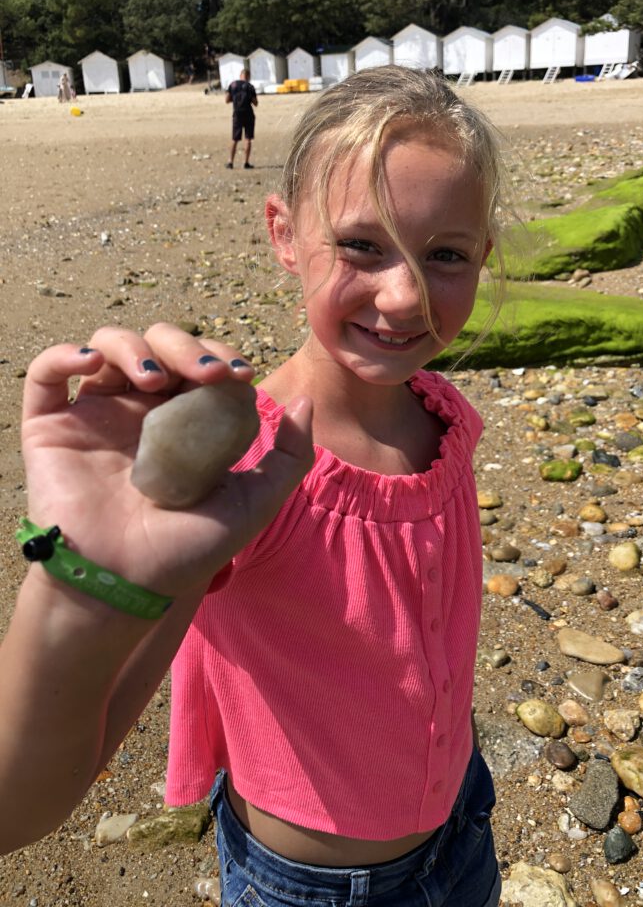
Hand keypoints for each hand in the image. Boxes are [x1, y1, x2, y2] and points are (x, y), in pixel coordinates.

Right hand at [21, 324, 313, 598]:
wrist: (128, 585)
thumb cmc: (188, 550)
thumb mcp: (255, 502)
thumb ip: (291, 456)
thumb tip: (307, 401)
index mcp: (181, 420)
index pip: (197, 362)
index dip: (218, 354)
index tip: (239, 375)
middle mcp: (137, 410)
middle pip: (157, 345)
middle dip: (185, 346)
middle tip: (207, 373)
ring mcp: (93, 415)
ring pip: (107, 346)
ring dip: (134, 346)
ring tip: (154, 380)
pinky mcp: (50, 427)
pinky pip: (46, 375)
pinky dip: (64, 354)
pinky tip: (93, 363)